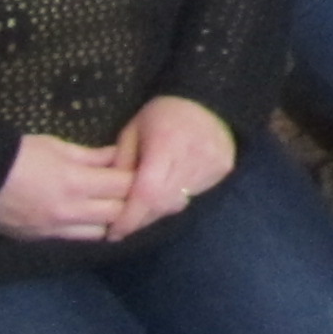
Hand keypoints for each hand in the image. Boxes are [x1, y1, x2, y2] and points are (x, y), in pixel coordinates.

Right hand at [0, 134, 138, 241]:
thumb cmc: (17, 155)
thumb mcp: (56, 146)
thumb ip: (91, 156)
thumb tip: (119, 155)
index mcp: (75, 182)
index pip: (123, 186)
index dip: (138, 179)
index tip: (144, 172)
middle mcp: (71, 210)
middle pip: (118, 213)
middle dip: (130, 202)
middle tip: (135, 191)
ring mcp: (57, 229)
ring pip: (102, 233)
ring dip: (112, 221)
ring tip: (115, 207)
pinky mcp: (44, 240)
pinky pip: (79, 240)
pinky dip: (91, 231)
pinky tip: (94, 221)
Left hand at [108, 96, 236, 235]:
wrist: (208, 101)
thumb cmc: (164, 114)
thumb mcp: (133, 130)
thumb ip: (121, 162)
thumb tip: (110, 197)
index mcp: (166, 143)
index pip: (147, 191)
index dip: (130, 216)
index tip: (113, 232)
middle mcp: (192, 158)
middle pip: (162, 203)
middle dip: (140, 219)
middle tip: (123, 226)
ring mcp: (211, 166)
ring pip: (178, 204)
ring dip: (156, 211)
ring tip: (141, 211)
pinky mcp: (223, 171)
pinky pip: (193, 196)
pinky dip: (174, 201)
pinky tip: (164, 195)